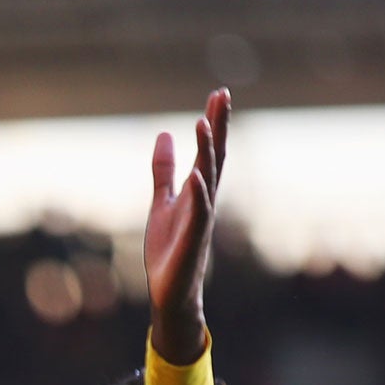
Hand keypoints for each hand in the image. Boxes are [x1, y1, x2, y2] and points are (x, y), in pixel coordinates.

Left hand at [145, 88, 229, 365]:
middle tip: (222, 95)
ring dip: (207, 153)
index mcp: (198, 192)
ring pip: (208, 181)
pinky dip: (197, 195)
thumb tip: (164, 134)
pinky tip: (195, 175)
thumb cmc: (169, 249)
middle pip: (215, 158)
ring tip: (203, 124)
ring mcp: (200, 220)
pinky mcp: (191, 241)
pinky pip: (197, 214)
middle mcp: (205, 202)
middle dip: (218, 127)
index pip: (210, 151)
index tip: (219, 94)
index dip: (214, 123)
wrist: (169, 291)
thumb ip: (164, 171)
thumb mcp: (162, 201)